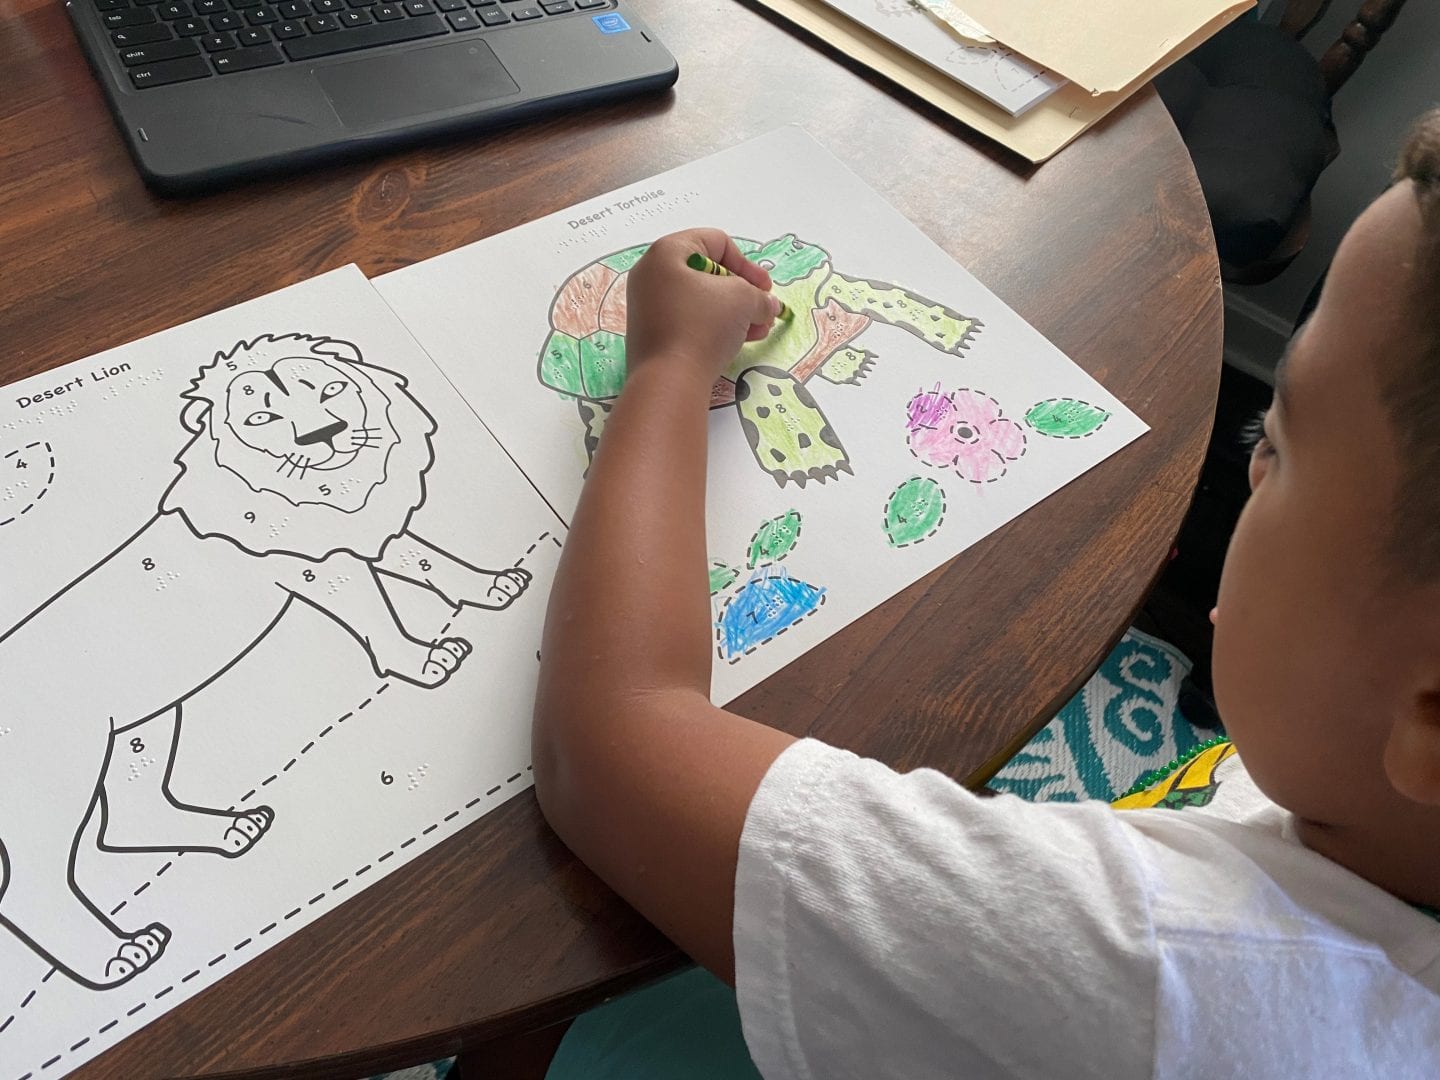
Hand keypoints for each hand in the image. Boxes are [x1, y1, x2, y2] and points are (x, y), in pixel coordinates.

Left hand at [624, 229, 781, 382]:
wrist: (669, 381)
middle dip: (743, 292)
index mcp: (667, 252)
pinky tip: (739, 341)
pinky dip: (714, 325)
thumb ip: (760, 297)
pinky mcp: (651, 333)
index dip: (747, 264)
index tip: (765, 288)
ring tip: (758, 330)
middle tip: (764, 309)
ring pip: (700, 299)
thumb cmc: (703, 326)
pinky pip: (688, 319)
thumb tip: (768, 305)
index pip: (716, 242)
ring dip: (734, 311)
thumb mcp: (744, 301)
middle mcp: (651, 274)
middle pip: (708, 272)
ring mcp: (647, 305)